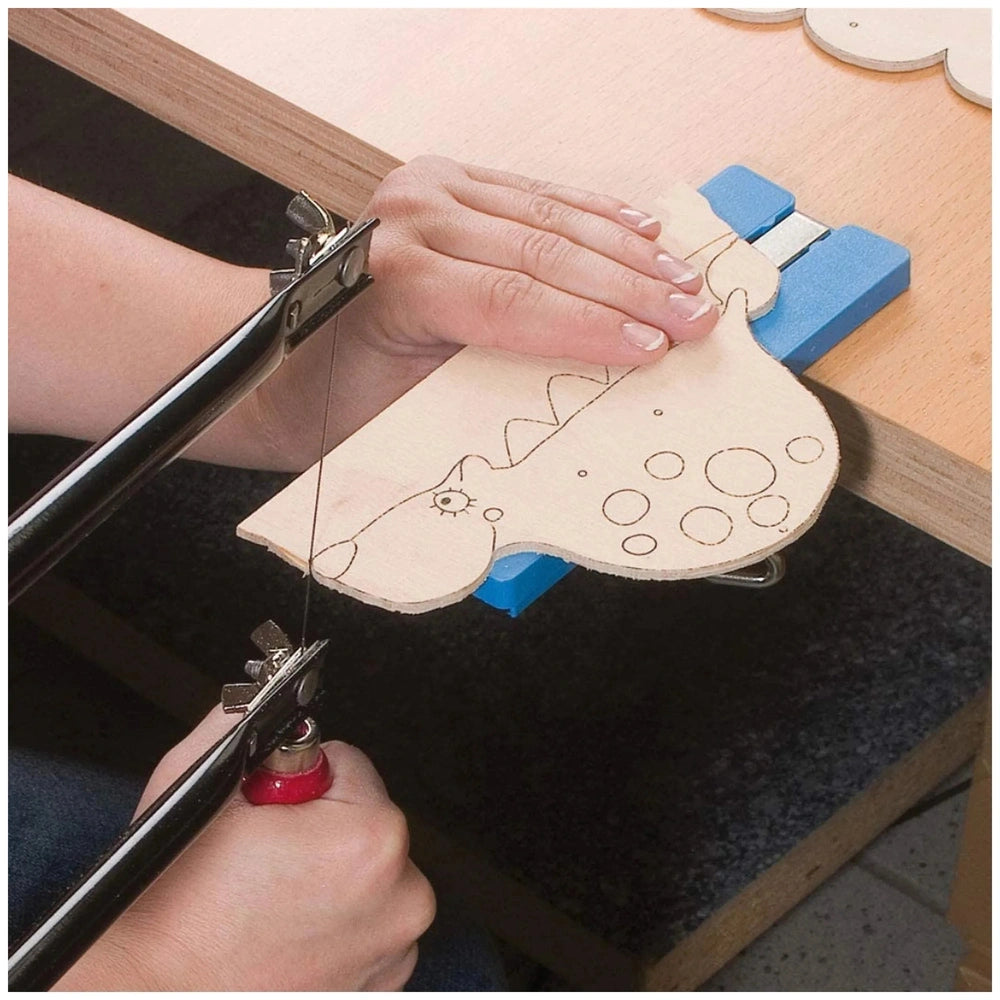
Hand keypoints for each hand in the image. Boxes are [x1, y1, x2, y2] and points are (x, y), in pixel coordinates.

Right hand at [56, 708, 434, 990]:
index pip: (346, 763)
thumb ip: (244, 722)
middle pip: (363, 818)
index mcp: (371, 840)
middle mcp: (401, 897)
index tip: (269, 810)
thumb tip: (267, 697)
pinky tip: (287, 931)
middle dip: (318, 826)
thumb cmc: (173, 909)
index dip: (296, 780)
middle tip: (263, 858)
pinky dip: (336, 922)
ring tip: (270, 899)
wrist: (149, 993)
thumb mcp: (197, 783)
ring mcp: (395, 948)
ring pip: (366, 872)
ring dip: (329, 875)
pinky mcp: (382, 984)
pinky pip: (368, 923)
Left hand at [252, 155, 718, 465]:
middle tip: (692, 316)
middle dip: (631, 289)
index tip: (653, 349)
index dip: (594, 328)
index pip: (515, 300)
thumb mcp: (407, 406)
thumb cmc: (334, 396)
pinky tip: (640, 228)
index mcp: (397, 276)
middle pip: (546, 252)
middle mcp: (412, 218)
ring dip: (628, 250)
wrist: (280, 359)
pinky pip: (535, 193)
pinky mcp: (443, 182)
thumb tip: (589, 388)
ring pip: (551, 215)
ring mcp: (428, 190)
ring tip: (683, 279)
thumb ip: (492, 386)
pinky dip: (595, 213)